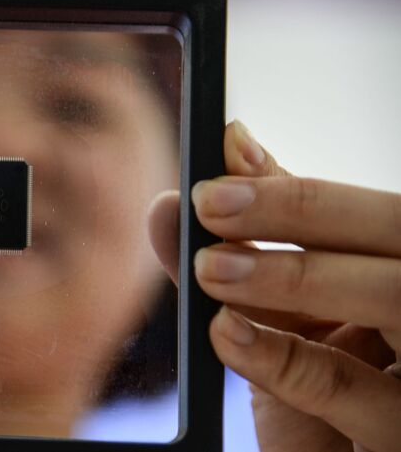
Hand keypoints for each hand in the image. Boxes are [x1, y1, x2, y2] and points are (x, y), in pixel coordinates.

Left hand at [148, 121, 400, 451]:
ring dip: (295, 272)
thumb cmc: (319, 401)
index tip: (221, 157)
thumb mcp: (279, 322)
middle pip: (397, 232)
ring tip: (211, 266)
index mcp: (400, 271)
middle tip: (209, 202)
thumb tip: (179, 192)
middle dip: (302, 207)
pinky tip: (225, 334)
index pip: (367, 211)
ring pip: (395, 294)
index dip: (295, 184)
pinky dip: (282, 358)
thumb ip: (240, 256)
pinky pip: (356, 392)